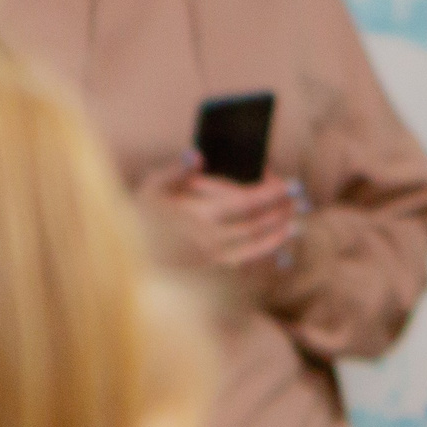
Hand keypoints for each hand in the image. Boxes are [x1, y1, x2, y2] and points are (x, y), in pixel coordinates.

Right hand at [136, 155, 301, 271]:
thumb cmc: (139, 215)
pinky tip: (277, 247)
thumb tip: (197, 153)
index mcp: (197, 216)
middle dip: (281, 211)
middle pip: (257, 226)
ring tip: (295, 223)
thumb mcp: (151, 188)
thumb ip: (176, 170)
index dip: (269, 192)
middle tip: (298, 199)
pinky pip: (247, 265)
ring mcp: (212, 260)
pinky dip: (265, 255)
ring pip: (256, 248)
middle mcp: (208, 241)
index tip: (286, 183)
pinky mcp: (211, 273)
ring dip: (279, 234)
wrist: (128, 254)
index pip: (244, 203)